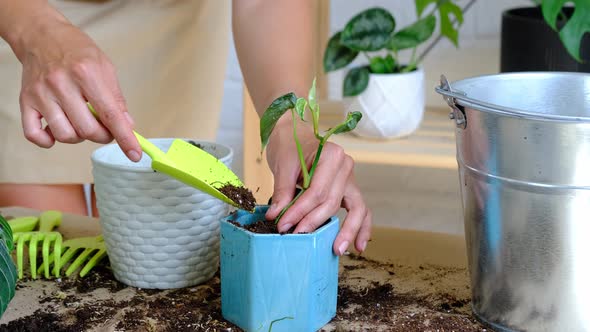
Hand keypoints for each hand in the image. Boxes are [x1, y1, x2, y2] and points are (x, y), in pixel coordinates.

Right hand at [15, 14, 140, 160]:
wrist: (42, 35)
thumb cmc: (76, 51)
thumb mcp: (105, 68)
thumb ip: (116, 99)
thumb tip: (127, 126)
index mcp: (86, 73)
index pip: (110, 114)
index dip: (125, 138)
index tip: (135, 154)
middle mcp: (61, 84)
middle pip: (87, 129)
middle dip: (103, 136)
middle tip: (106, 128)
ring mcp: (41, 93)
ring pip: (64, 135)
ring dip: (79, 137)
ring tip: (82, 123)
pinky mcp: (26, 101)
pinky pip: (34, 134)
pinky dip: (48, 141)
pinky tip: (57, 131)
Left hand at [264, 115, 371, 255]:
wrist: (294, 133)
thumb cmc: (289, 145)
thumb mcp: (282, 165)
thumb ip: (283, 192)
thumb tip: (277, 217)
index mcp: (331, 155)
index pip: (317, 191)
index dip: (300, 211)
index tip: (283, 225)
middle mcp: (345, 166)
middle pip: (332, 202)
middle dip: (313, 222)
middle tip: (297, 236)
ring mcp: (350, 178)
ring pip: (356, 209)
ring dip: (348, 231)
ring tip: (339, 250)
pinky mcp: (349, 188)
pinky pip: (361, 209)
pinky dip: (362, 227)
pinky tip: (359, 246)